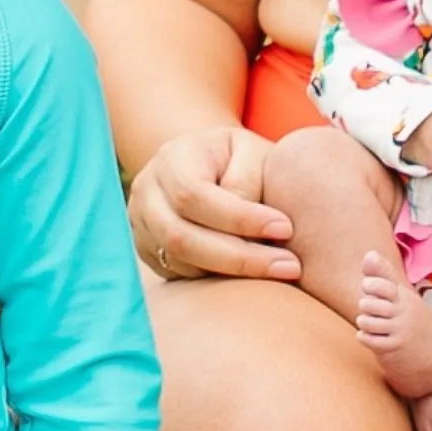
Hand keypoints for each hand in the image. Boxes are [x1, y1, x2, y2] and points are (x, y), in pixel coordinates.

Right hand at [125, 123, 300, 283]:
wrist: (204, 166)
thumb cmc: (237, 157)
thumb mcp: (249, 151)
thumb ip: (247, 181)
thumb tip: (245, 231)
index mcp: (170, 159)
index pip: (194, 195)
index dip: (239, 218)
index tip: (285, 228)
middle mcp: (146, 194)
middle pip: (181, 236)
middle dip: (238, 257)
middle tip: (289, 266)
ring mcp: (142, 226)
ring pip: (179, 261)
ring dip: (231, 273)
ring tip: (279, 271)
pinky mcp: (150, 252)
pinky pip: (180, 275)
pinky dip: (217, 279)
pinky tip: (252, 275)